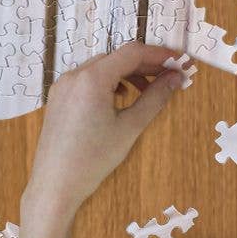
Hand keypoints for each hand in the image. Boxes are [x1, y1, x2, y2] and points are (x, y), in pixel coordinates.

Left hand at [21, 41, 185, 231]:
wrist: (55, 184)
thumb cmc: (94, 159)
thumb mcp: (130, 127)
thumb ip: (155, 98)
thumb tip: (176, 78)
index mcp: (92, 79)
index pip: (132, 53)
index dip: (159, 54)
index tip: (181, 61)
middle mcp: (74, 75)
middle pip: (116, 57)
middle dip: (145, 64)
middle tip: (170, 75)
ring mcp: (63, 85)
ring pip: (101, 67)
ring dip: (126, 72)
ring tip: (147, 89)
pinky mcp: (58, 97)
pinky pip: (87, 79)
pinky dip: (107, 81)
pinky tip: (119, 97)